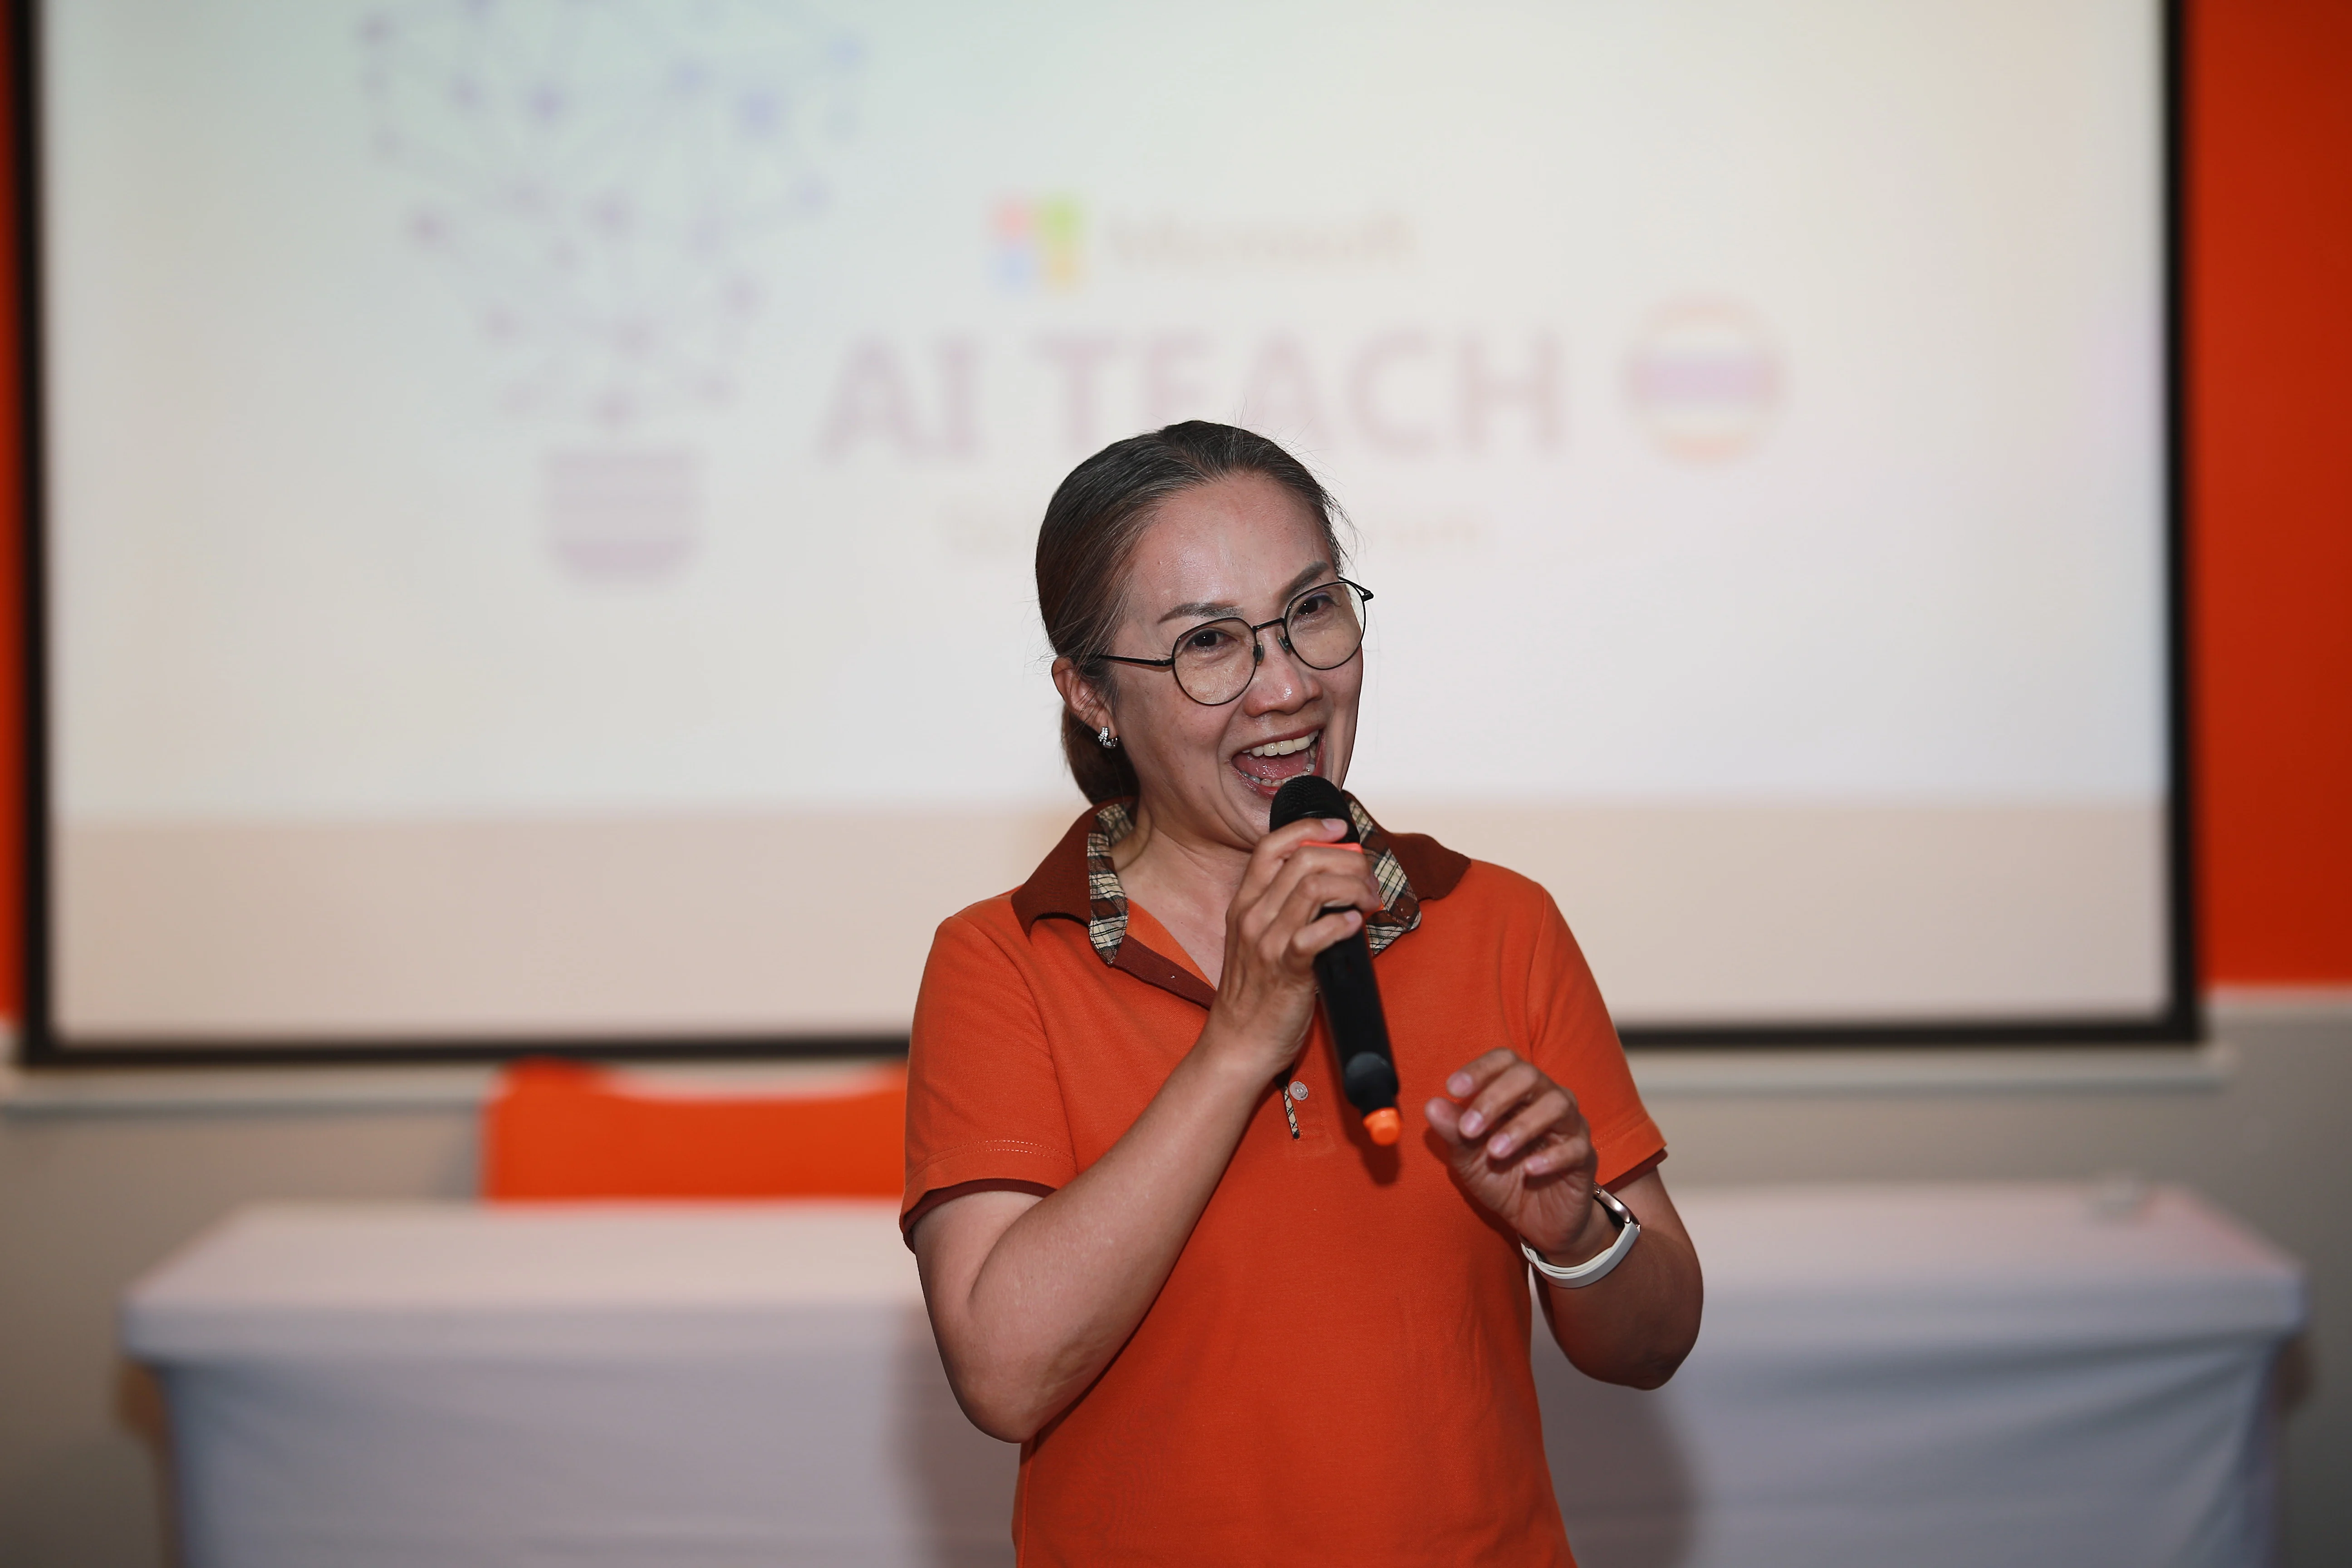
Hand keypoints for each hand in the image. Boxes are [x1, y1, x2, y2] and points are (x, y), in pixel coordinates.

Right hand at [1202, 817, 1382, 1080]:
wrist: (1238, 1043)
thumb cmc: (1255, 993)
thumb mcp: (1258, 940)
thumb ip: (1284, 909)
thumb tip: (1331, 884)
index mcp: (1245, 903)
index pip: (1272, 846)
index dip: (1309, 828)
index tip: (1340, 830)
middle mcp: (1253, 916)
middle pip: (1304, 859)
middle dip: (1348, 860)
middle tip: (1368, 879)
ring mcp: (1268, 942)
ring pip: (1315, 887)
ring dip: (1354, 887)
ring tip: (1369, 901)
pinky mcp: (1288, 970)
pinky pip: (1318, 933)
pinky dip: (1344, 923)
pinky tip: (1356, 926)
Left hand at [1424, 1050, 1607, 1261]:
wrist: (1538, 1222)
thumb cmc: (1503, 1179)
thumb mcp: (1469, 1159)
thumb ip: (1453, 1132)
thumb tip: (1432, 1105)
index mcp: (1518, 1093)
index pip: (1505, 1061)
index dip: (1480, 1069)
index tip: (1452, 1088)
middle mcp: (1547, 1100)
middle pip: (1529, 1076)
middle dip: (1495, 1097)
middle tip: (1468, 1128)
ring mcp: (1570, 1127)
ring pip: (1556, 1106)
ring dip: (1521, 1126)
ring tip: (1494, 1152)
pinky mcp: (1584, 1158)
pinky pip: (1575, 1148)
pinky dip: (1551, 1157)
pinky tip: (1530, 1170)